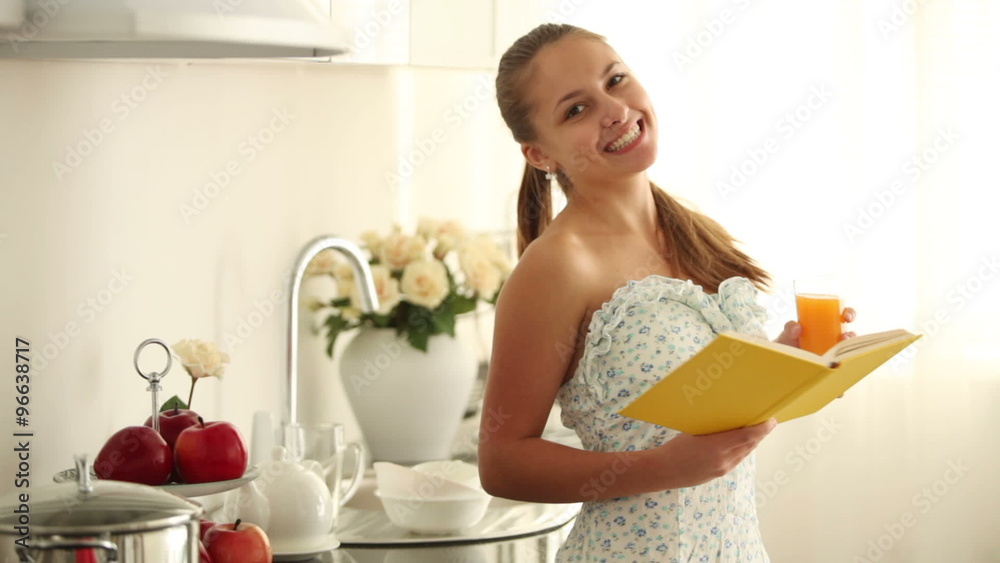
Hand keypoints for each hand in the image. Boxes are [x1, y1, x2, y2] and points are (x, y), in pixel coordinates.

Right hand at [652, 418, 777, 486]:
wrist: (664, 471)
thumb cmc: (675, 447)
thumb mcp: (694, 431)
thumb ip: (715, 428)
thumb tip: (731, 418)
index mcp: (715, 446)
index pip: (747, 436)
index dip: (762, 428)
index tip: (771, 420)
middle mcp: (723, 460)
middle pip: (750, 445)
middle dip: (760, 433)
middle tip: (766, 421)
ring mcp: (723, 469)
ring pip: (745, 453)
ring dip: (752, 441)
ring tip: (755, 430)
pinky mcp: (720, 474)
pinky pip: (737, 459)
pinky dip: (742, 449)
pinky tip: (740, 442)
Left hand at [775, 308, 856, 398]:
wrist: (779, 364)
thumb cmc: (786, 345)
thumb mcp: (787, 334)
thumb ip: (790, 328)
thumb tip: (798, 328)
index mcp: (829, 327)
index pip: (845, 316)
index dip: (849, 314)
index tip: (846, 317)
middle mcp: (836, 342)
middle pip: (852, 338)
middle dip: (852, 338)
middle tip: (844, 339)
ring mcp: (836, 358)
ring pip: (850, 359)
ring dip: (850, 361)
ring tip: (839, 362)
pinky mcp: (833, 375)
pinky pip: (841, 381)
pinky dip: (842, 387)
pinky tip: (838, 390)